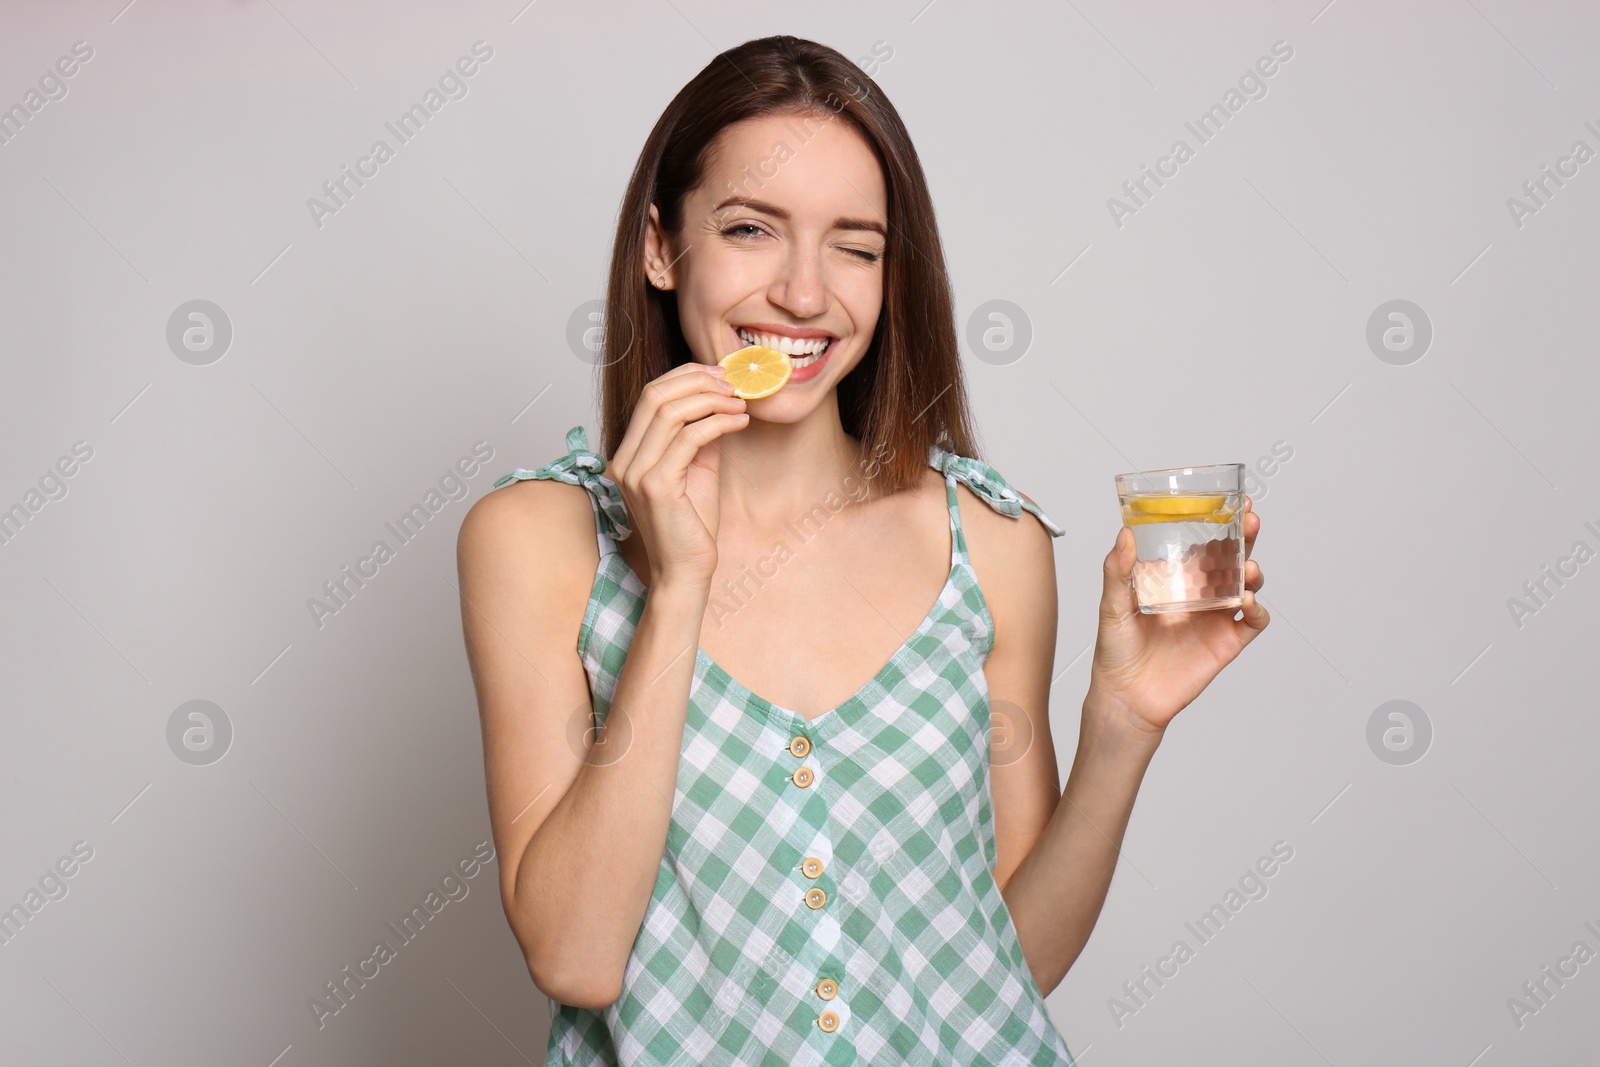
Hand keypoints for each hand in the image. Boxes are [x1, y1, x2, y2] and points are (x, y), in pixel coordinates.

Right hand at [605, 363, 748, 588]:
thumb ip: (700, 435)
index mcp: (628, 454)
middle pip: (655, 395)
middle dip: (698, 382)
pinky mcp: (656, 486)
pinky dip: (718, 423)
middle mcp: (624, 460)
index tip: (719, 375)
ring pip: (671, 412)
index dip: (685, 377)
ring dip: (712, 400)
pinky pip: (689, 438)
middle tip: (733, 384)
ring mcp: (636, 473)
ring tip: (740, 403)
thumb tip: (720, 400)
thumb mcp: (697, 470)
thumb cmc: (691, 526)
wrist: (685, 572)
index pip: (648, 396)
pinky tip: (739, 423)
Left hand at [1086, 498, 1269, 738]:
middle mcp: (1201, 594)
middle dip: (1246, 537)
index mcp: (1177, 579)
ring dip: (1253, 571)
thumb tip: (1125, 534)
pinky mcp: (1226, 643)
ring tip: (1247, 568)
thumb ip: (1117, 571)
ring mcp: (1216, 618)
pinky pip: (1253, 622)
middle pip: (1233, 559)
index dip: (1222, 523)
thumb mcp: (1112, 605)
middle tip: (1250, 520)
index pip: (1206, 543)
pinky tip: (1246, 601)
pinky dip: (1257, 609)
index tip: (1233, 501)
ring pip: (1247, 586)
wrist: (1125, 696)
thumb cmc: (1116, 650)